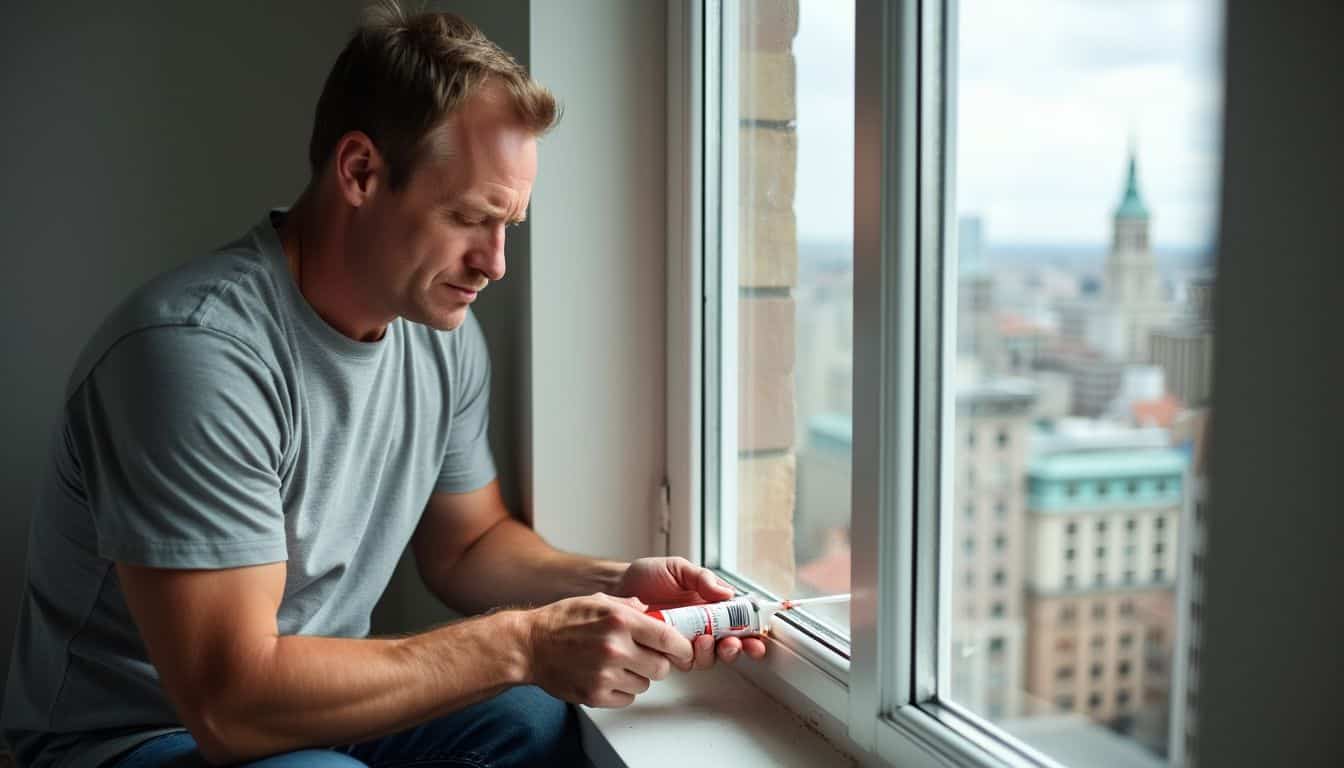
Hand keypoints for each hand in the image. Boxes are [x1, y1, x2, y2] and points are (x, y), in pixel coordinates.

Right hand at [524, 592, 692, 707]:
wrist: (530, 645)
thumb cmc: (561, 621)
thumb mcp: (597, 601)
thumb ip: (628, 606)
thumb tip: (650, 611)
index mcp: (620, 621)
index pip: (668, 639)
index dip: (681, 647)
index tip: (682, 650)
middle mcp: (616, 648)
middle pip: (661, 667)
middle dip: (657, 663)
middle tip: (644, 657)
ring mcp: (605, 674)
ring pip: (644, 685)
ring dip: (637, 677)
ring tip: (618, 665)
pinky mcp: (595, 694)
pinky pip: (626, 699)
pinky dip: (622, 691)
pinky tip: (607, 676)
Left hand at [613, 557, 767, 668]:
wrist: (617, 587)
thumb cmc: (647, 575)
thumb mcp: (679, 569)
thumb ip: (703, 579)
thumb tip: (728, 593)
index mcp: (710, 605)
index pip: (738, 621)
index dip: (752, 631)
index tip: (758, 637)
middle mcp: (701, 625)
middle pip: (729, 644)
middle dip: (736, 648)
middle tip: (732, 644)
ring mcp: (685, 640)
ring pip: (709, 657)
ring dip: (712, 653)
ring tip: (704, 640)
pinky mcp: (667, 651)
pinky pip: (684, 661)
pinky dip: (688, 657)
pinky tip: (684, 647)